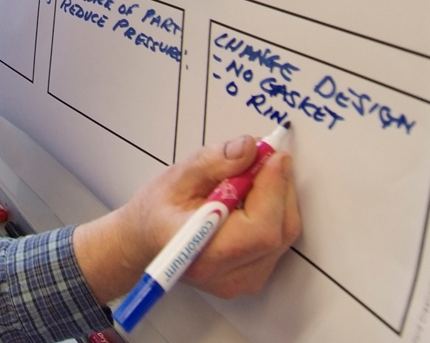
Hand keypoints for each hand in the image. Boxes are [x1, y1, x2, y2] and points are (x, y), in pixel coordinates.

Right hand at [73, 136, 300, 304]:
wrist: (145, 242)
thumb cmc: (155, 211)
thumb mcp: (176, 177)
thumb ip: (213, 161)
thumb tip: (249, 147)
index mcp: (203, 251)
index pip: (258, 228)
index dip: (272, 189)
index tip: (273, 155)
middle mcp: (228, 275)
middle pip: (277, 232)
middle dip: (279, 187)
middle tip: (267, 155)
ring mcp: (244, 281)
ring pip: (283, 236)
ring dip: (279, 197)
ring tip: (256, 172)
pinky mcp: (254, 276)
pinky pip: (279, 241)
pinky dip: (274, 212)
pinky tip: (255, 195)